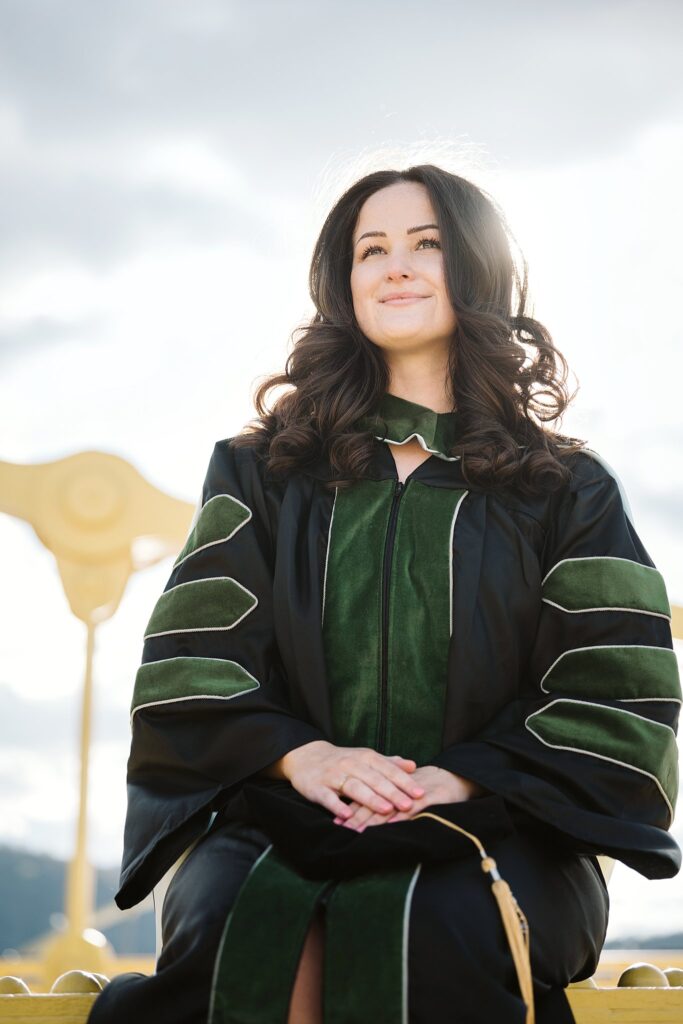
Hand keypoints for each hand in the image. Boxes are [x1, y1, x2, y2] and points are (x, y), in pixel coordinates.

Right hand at [278, 740, 425, 820]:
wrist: (306, 757)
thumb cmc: (342, 760)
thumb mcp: (365, 758)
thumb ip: (388, 763)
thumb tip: (413, 766)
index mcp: (365, 758)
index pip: (387, 769)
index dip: (404, 781)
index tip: (420, 793)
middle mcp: (350, 764)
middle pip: (374, 779)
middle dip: (392, 792)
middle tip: (408, 805)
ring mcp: (333, 776)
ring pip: (354, 787)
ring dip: (370, 798)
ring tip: (385, 809)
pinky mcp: (317, 788)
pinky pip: (328, 797)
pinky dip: (338, 805)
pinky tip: (348, 815)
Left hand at [333, 765, 484, 831]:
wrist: (456, 777)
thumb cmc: (430, 786)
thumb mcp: (407, 790)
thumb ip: (389, 796)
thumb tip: (371, 812)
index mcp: (391, 786)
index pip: (368, 797)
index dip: (351, 809)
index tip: (336, 821)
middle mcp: (399, 788)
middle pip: (374, 803)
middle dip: (356, 817)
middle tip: (340, 829)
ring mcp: (413, 793)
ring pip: (389, 806)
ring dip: (373, 819)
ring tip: (357, 831)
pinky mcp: (429, 798)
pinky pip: (413, 808)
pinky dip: (400, 816)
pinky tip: (388, 824)